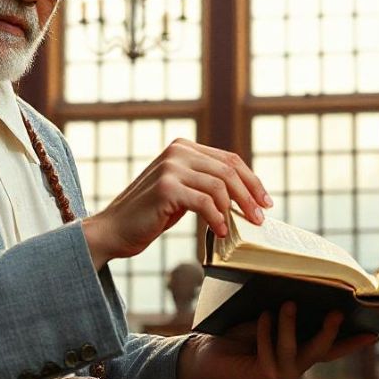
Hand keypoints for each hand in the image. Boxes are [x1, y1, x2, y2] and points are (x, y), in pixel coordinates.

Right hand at [81, 139, 270, 268]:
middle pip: (228, 170)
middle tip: (260, 217)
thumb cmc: (148, 216)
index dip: (252, 181)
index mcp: (182, 148)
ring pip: (220, 185)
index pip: (229, 159)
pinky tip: (220, 231)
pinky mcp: (166, 188)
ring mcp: (170, 168)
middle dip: (249, 195)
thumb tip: (244, 196)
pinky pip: (205, 202)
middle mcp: (177, 152)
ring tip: (241, 226)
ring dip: (236, 208)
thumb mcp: (181, 192)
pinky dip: (217, 218)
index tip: (265, 201)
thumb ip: (205, 184)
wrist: (113, 230)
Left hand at [175, 303, 377, 378]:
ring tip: (287, 304)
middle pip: (322, 351)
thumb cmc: (241, 327)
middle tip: (336, 312)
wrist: (210, 349)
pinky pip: (270, 352)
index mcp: (303, 347)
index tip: (375, 332)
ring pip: (296, 352)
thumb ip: (287, 309)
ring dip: (291, 327)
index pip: (334, 346)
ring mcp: (282, 371)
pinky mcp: (265, 374)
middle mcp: (297, 363)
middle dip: (331, 332)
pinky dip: (266, 331)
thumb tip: (303, 286)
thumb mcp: (268, 313)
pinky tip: (261, 316)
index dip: (354, 341)